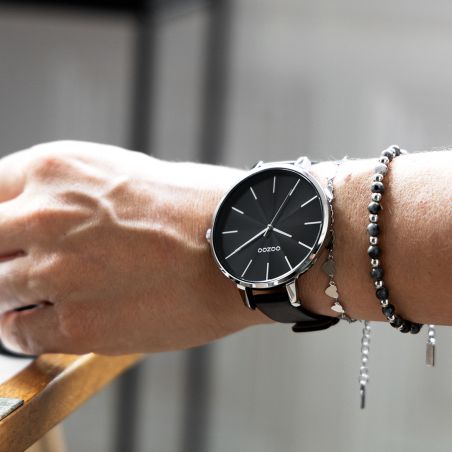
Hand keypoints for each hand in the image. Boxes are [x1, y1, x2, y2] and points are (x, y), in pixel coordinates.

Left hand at [0, 141, 266, 354]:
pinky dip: (27, 330)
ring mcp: (56, 274)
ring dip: (14, 295)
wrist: (242, 245)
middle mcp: (44, 217)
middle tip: (23, 266)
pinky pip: (19, 334)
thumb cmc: (197, 207)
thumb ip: (70, 195)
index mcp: (56, 168)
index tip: (7, 236)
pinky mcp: (77, 325)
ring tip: (48, 294)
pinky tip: (54, 320)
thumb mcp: (124, 174)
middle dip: (3, 256)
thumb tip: (39, 217)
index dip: (1, 221)